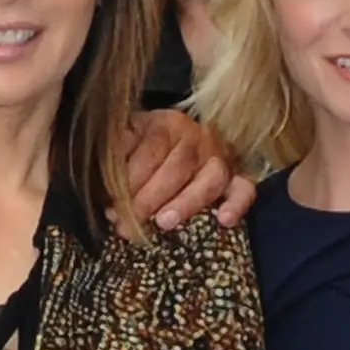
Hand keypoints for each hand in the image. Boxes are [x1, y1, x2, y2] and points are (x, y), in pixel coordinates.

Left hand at [112, 105, 245, 234]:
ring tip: (164, 223)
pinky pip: (245, 189)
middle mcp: (199, 136)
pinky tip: (224, 221)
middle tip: (126, 226)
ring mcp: (221, 157)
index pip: (151, 149)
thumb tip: (104, 177)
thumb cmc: (144, 148)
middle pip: (177, 167)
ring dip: (186, 202)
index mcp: (167, 124)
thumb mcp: (126, 140)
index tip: (109, 208)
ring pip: (209, 178)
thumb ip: (115, 151)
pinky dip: (237, 204)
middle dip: (148, 199)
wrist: (180, 140)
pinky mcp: (238, 177)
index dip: (129, 179)